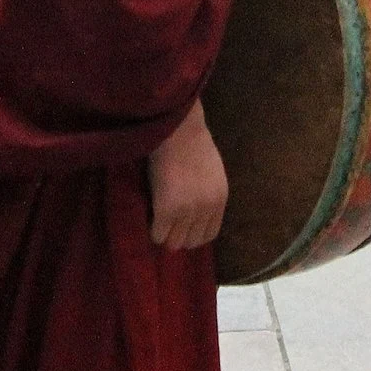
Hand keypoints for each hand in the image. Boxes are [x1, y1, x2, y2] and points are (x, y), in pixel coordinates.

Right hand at [148, 102, 227, 250]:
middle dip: (177, 236)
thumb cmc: (191, 141)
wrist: (178, 128)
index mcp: (220, 198)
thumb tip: (196, 209)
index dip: (193, 234)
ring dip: (164, 235)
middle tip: (165, 224)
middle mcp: (207, 208)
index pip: (209, 234)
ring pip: (174, 243)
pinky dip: (153, 230)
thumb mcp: (212, 171)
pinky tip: (150, 218)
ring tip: (156, 221)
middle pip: (191, 242)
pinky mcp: (167, 209)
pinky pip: (158, 234)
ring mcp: (188, 211)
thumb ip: (207, 192)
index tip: (181, 228)